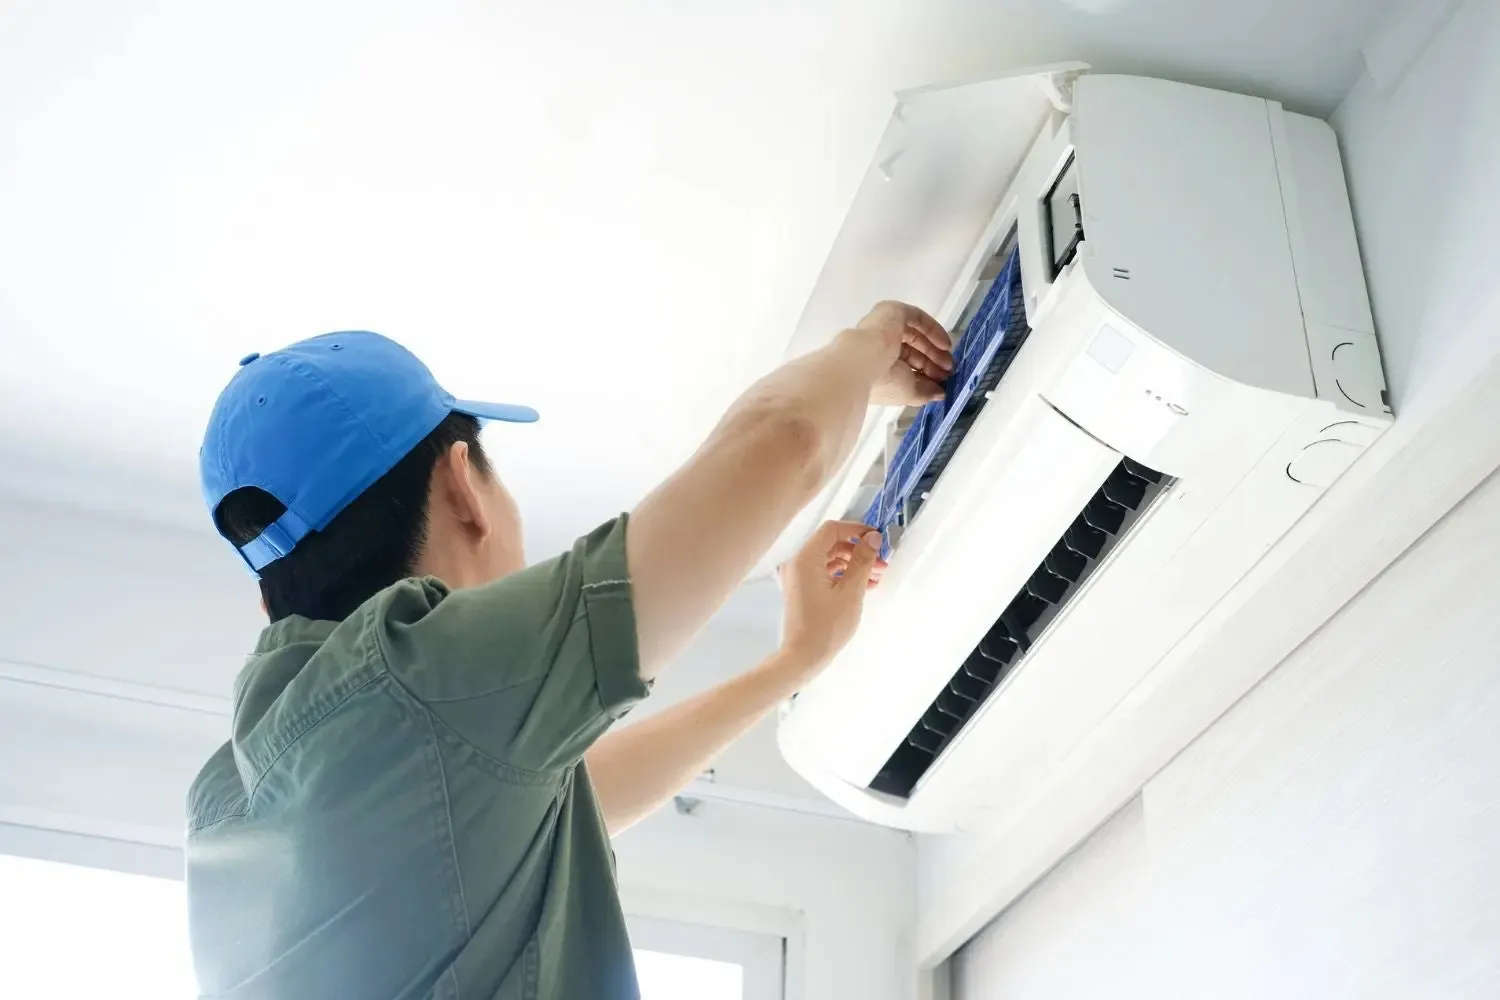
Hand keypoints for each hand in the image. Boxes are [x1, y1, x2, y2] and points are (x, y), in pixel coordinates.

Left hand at [777, 519, 886, 665]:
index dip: (856, 530)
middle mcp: (797, 563)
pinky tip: (863, 585)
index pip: (832, 530)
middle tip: (880, 560)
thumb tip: (873, 538)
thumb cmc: (825, 627)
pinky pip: (824, 572)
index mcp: (805, 559)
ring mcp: (798, 577)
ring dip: (853, 563)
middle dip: (858, 550)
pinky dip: (843, 574)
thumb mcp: (851, 591)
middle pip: (831, 544)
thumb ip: (862, 560)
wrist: (804, 656)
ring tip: (875, 575)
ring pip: (830, 559)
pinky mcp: (802, 589)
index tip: (876, 538)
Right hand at [851, 301, 953, 406]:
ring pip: (915, 335)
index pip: (905, 367)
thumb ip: (927, 392)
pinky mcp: (893, 311)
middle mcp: (879, 346)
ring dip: (934, 348)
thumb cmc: (883, 382)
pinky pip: (917, 319)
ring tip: (949, 362)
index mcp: (877, 366)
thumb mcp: (909, 394)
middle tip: (948, 371)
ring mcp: (885, 327)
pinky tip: (945, 345)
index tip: (942, 382)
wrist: (865, 361)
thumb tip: (941, 393)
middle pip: (912, 350)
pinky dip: (933, 330)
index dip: (926, 374)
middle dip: (932, 361)